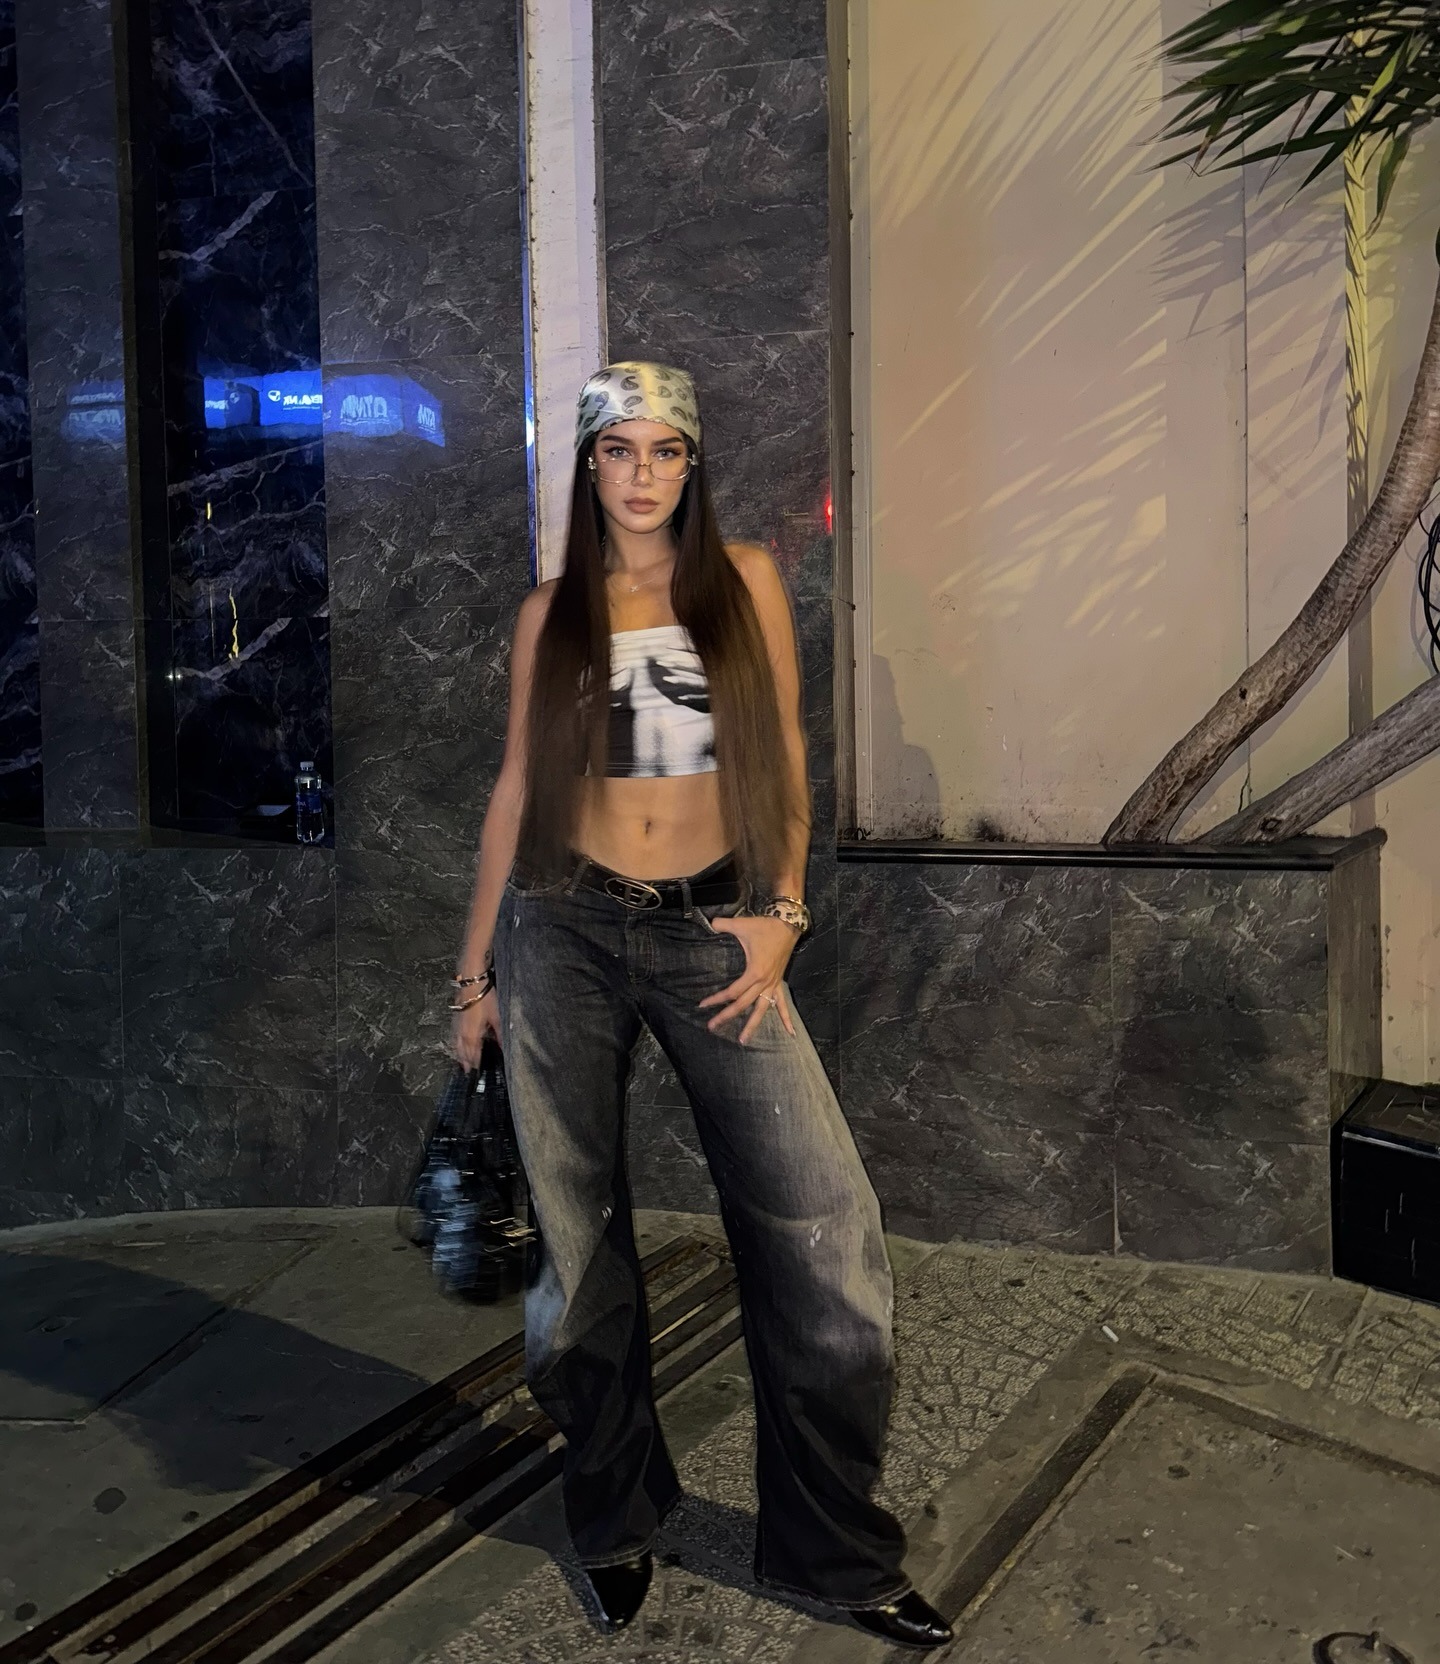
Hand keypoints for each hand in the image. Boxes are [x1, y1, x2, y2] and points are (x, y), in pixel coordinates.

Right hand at [450, 987, 500, 1067]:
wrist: (472, 983)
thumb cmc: (485, 999)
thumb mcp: (496, 1017)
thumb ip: (500, 1034)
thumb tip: (503, 1048)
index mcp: (473, 1034)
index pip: (473, 1053)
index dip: (475, 1062)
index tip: (476, 1071)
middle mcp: (463, 1033)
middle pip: (462, 1051)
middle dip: (465, 1061)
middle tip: (467, 1071)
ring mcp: (457, 1025)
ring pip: (456, 1044)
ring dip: (459, 1054)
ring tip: (461, 1062)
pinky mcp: (456, 1018)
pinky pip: (454, 1036)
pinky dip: (455, 1043)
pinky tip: (456, 1043)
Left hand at [698, 915, 799, 1043]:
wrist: (788, 925)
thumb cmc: (764, 927)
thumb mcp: (741, 925)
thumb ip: (722, 924)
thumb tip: (709, 922)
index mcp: (754, 972)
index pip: (732, 992)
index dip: (716, 999)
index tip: (702, 1005)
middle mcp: (764, 983)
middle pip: (743, 1005)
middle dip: (727, 1016)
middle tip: (712, 1027)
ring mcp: (773, 985)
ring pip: (762, 1010)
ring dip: (752, 1026)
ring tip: (743, 1040)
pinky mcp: (778, 983)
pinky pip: (783, 1004)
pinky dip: (786, 1019)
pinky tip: (791, 1033)